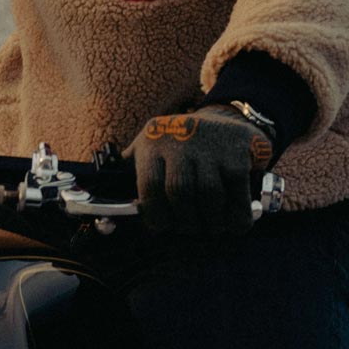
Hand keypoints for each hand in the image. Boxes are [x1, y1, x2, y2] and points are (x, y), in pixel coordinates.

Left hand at [124, 104, 274, 236]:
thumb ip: (130, 171)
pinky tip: (235, 223)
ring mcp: (210, 145)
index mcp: (153, 142)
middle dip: (185, 220)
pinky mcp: (236, 151)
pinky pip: (237, 192)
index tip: (161, 227)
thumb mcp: (149, 147)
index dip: (155, 213)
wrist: (223, 119)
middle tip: (190, 229)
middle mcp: (180, 139)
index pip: (149, 184)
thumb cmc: (178, 146)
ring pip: (209, 194)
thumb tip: (111, 203)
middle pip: (180, 191)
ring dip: (211, 221)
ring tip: (212, 228)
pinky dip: (237, 215)